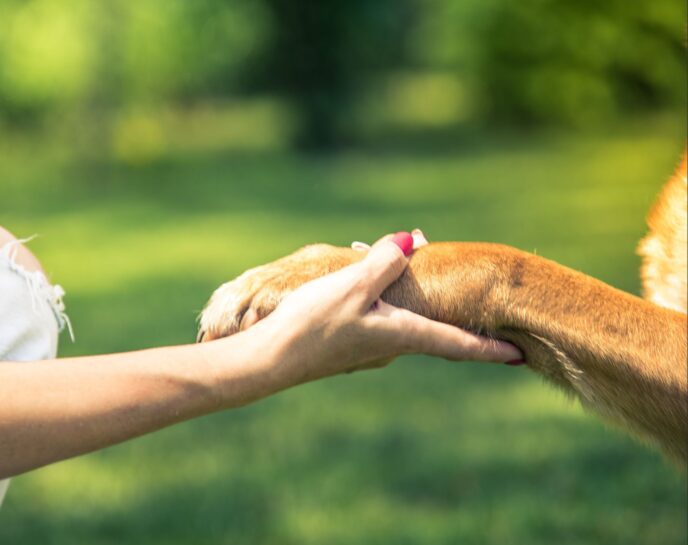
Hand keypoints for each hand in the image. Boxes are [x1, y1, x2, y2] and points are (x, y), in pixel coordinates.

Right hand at [245, 232, 522, 385]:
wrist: (269, 359)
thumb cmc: (313, 324)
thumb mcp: (353, 285)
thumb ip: (385, 262)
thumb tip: (412, 241)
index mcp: (403, 335)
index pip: (458, 344)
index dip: (491, 349)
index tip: (521, 356)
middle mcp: (392, 344)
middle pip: (436, 327)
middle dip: (454, 308)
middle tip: (470, 291)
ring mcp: (370, 346)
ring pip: (407, 317)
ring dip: (417, 294)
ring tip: (412, 259)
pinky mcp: (349, 341)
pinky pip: (383, 315)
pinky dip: (389, 295)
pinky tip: (368, 279)